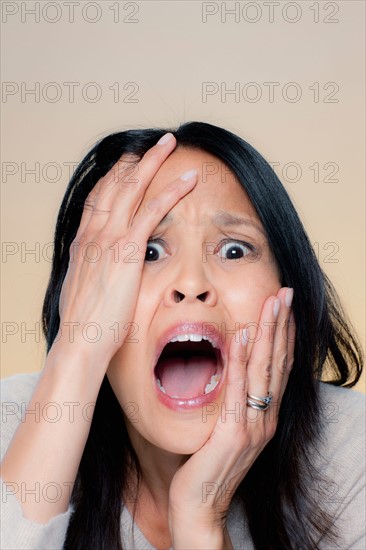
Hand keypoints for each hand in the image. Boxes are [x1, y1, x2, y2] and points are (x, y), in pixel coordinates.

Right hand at [54, 133, 197, 366]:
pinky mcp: (128, 249)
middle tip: (151, 143)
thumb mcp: (83, 290)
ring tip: (169, 143)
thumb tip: (99, 270)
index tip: (127, 164)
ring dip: (153, 161)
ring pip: (133, 187)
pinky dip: (171, 190)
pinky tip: (187, 179)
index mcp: (83, 242)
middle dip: (134, 160)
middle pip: (114, 184)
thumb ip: (92, 271)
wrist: (81, 341)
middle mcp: (94, 233)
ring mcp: (109, 238)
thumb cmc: (85, 324)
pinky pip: (153, 211)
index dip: (114, 177)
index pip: (98, 198)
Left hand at [168, 287, 295, 548]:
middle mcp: (265, 419)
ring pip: (263, 370)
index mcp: (264, 416)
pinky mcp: (234, 434)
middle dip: (281, 325)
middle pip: (277, 362)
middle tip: (284, 294)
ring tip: (272, 304)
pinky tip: (243, 335)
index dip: (283, 336)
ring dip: (268, 333)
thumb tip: (224, 369)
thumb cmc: (206, 467)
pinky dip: (241, 359)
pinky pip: (238, 389)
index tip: (282, 308)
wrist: (199, 508)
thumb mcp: (225, 430)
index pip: (278, 368)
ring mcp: (253, 426)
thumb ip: (231, 403)